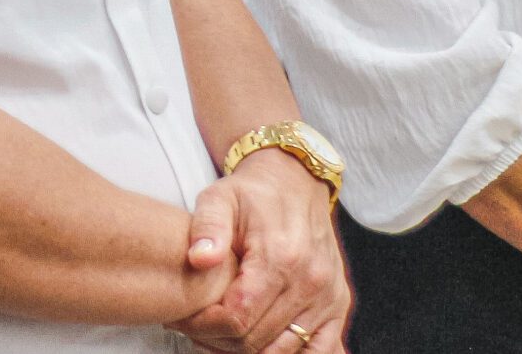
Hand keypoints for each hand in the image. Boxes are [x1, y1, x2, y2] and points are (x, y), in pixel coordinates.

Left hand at [166, 150, 349, 352]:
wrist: (295, 183)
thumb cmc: (253, 194)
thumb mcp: (219, 198)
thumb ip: (207, 227)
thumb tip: (199, 258)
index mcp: (280, 256)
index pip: (238, 317)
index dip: (204, 326)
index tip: (184, 319)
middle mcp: (310, 281)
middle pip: (257, 340)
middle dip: (219, 340)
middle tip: (195, 328)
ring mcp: (328, 296)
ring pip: (282, 351)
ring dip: (248, 352)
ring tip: (220, 335)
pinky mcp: (338, 304)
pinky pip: (320, 350)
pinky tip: (262, 346)